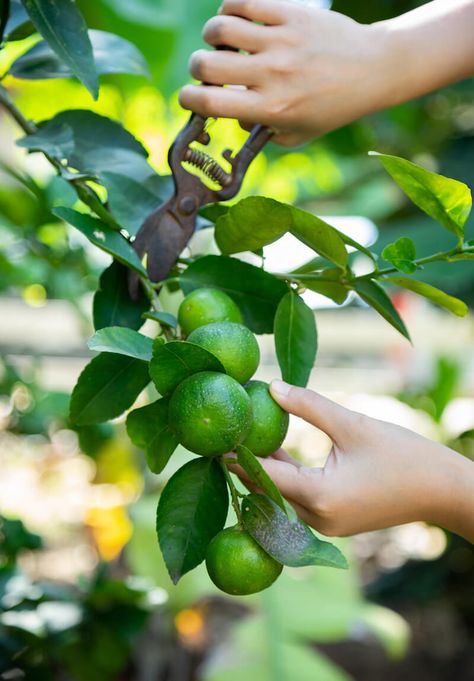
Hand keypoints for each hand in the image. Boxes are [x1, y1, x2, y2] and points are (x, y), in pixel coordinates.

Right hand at [179, 0, 473, 146]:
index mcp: (272, 109)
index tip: (189, 98)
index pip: (210, 103)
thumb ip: (260, 131)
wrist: (371, 69)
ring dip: (212, 36)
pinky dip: (230, 8)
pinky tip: (237, 19)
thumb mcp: (297, 133)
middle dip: (196, 68)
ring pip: (219, 27)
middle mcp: (273, 75)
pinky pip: (242, 1)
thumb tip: (230, 116)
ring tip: (223, 42)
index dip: (187, 100)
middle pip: (206, 64)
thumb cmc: (332, 107)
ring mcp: (281, 41)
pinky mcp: (290, 13)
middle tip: (208, 70)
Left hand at [230, 380, 473, 540]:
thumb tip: (271, 386)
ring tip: (241, 440)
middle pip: (268, 491)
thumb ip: (309, 406)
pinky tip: (275, 452)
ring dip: (265, 472)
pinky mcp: (334, 522)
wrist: (443, 491)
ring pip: (282, 497)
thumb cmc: (404, 456)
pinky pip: (298, 500)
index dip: (237, 456)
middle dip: (245, 465)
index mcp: (320, 497)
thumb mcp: (354, 424)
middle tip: (221, 437)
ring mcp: (326, 525)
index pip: (264, 476)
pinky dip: (285, 479)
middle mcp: (318, 519)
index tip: (212, 441)